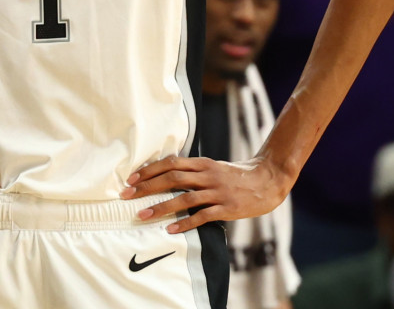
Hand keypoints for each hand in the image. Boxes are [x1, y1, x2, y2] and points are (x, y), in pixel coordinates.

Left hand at [120, 155, 291, 233]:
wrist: (267, 181)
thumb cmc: (236, 175)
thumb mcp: (214, 167)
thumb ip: (193, 170)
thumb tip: (167, 173)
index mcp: (203, 163)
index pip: (171, 163)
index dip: (150, 170)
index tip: (131, 178)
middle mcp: (208, 175)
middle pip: (173, 178)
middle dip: (147, 187)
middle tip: (126, 196)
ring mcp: (217, 192)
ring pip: (184, 198)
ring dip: (161, 207)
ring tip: (142, 215)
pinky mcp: (227, 208)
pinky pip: (203, 216)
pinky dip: (186, 223)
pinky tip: (172, 229)